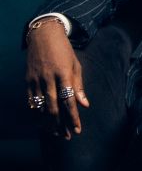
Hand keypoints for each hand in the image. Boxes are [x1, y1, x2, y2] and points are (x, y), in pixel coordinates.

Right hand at [25, 21, 88, 138]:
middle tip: (67, 136)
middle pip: (54, 107)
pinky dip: (37, 112)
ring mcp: (36, 79)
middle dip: (61, 124)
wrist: (44, 35)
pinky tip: (43, 121)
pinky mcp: (28, 80)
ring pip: (42, 106)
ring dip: (49, 122)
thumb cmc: (64, 50)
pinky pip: (32, 100)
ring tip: (56, 133)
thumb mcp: (76, 65)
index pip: (69, 100)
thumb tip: (84, 105)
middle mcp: (48, 78)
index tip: (78, 129)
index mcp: (63, 73)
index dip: (73, 117)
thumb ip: (79, 86)